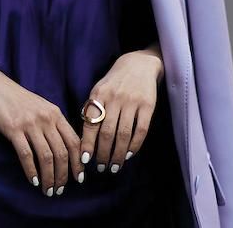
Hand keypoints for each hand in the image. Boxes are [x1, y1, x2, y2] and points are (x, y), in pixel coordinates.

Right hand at [0, 65, 83, 196]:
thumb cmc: (18, 100)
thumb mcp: (41, 108)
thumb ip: (54, 124)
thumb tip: (66, 149)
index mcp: (55, 113)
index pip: (74, 142)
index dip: (78, 162)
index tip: (78, 178)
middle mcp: (46, 118)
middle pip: (61, 152)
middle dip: (63, 175)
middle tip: (60, 190)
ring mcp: (30, 123)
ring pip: (46, 156)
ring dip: (49, 177)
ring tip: (48, 190)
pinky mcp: (13, 129)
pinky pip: (26, 155)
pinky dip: (32, 171)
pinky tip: (34, 181)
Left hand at [79, 46, 163, 175]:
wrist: (139, 64)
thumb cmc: (114, 81)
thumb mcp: (99, 90)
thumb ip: (92, 110)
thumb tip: (84, 139)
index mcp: (99, 95)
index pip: (91, 124)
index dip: (87, 144)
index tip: (85, 160)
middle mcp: (115, 98)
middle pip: (107, 133)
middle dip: (103, 154)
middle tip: (101, 168)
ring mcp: (132, 101)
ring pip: (124, 134)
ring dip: (118, 154)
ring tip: (115, 166)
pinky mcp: (148, 105)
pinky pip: (141, 130)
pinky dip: (135, 145)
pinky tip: (129, 154)